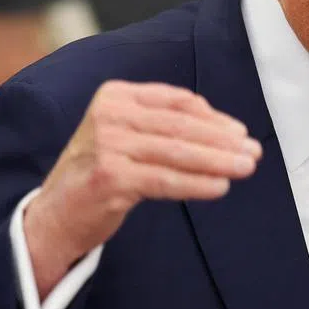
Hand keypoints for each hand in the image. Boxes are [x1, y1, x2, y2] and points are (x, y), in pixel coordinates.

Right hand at [23, 81, 261, 298]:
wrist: (56, 213)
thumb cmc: (101, 172)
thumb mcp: (126, 135)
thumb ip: (164, 126)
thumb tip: (224, 131)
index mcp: (116, 95)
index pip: (177, 101)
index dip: (214, 117)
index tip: (240, 132)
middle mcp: (110, 114)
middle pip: (181, 126)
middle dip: (223, 140)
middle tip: (253, 152)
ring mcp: (108, 145)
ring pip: (178, 152)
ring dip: (218, 161)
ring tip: (245, 168)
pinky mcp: (110, 177)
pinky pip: (166, 180)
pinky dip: (197, 183)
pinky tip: (220, 187)